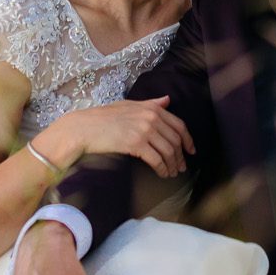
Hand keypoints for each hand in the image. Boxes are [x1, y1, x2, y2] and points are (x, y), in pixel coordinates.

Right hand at [45, 95, 194, 177]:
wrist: (84, 128)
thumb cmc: (103, 118)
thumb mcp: (129, 105)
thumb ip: (150, 103)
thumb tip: (167, 100)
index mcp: (151, 108)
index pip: (178, 125)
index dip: (188, 140)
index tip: (191, 151)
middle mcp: (151, 117)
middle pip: (175, 140)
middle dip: (181, 156)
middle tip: (181, 167)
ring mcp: (144, 130)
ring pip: (168, 151)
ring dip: (172, 165)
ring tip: (172, 173)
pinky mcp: (136, 144)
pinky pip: (156, 159)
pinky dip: (162, 169)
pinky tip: (162, 174)